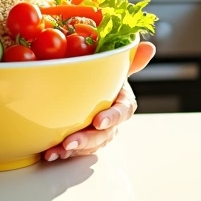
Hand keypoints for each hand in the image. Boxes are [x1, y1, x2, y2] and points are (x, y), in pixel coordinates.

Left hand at [42, 41, 155, 161]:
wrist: (91, 92)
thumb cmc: (106, 81)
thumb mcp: (117, 69)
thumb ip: (131, 61)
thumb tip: (149, 47)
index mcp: (122, 103)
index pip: (123, 111)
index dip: (112, 117)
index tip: (98, 121)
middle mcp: (112, 122)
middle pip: (104, 134)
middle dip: (87, 139)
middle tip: (70, 141)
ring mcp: (99, 134)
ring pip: (90, 145)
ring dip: (74, 149)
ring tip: (57, 150)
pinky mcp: (84, 142)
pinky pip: (76, 150)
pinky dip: (63, 153)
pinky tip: (51, 153)